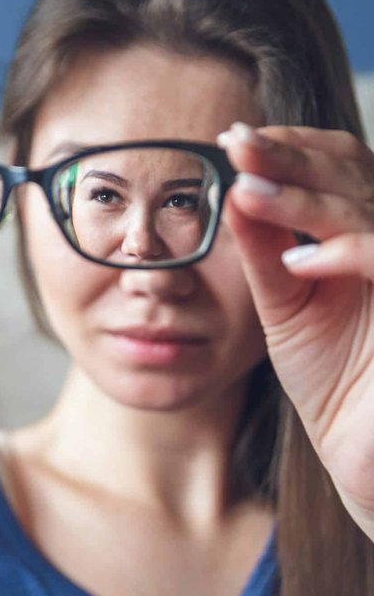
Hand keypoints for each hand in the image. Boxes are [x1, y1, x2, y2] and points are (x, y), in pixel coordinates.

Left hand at [219, 122, 373, 537]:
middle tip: (236, 143)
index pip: (343, 164)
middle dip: (293, 157)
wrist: (367, 454)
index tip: (235, 140)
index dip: (294, 147)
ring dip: (307, 197)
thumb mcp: (288, 305)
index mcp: (370, 234)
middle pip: (356, 176)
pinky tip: (296, 260)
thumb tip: (234, 189)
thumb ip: (266, 250)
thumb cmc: (333, 380)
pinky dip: (346, 254)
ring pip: (370, 212)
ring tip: (247, 188)